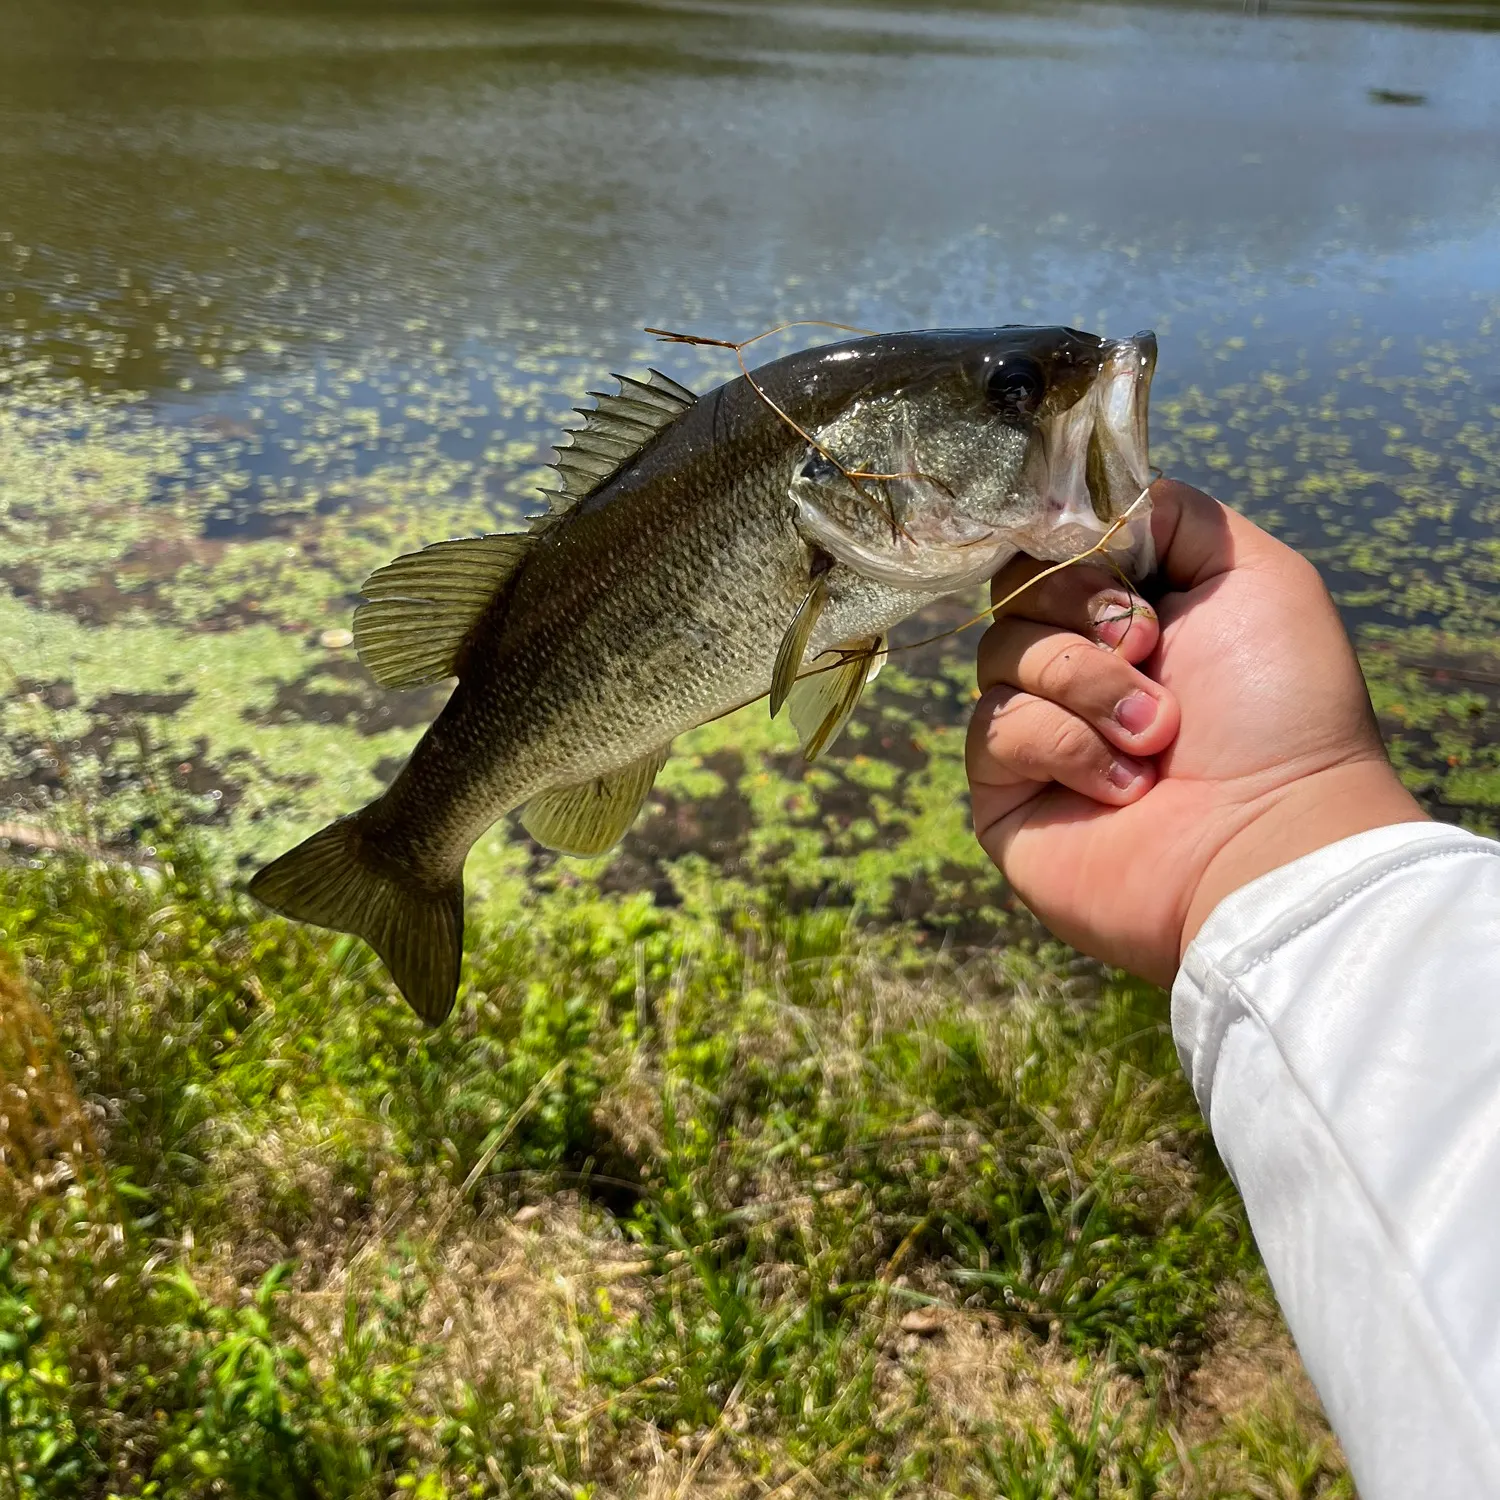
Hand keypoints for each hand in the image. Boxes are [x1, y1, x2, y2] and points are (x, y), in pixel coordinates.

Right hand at [967, 478, 1427, 985]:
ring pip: (999, 654)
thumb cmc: (1282, 709)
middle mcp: (1080, 669)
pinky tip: (1126, 787)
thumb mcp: (1256, 573)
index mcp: (1130, 615)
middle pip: (1014, 592)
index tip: (1132, 580)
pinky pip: (995, 727)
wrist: (1270, 839)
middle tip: (1152, 653)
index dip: (1078, 553)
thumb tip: (1095, 502)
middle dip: (1086, 615)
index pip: (1052, 549)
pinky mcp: (1003, 792)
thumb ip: (1175, 514)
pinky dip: (1067, 745)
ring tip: (1156, 735)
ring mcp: (1039, 732)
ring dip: (1089, 685)